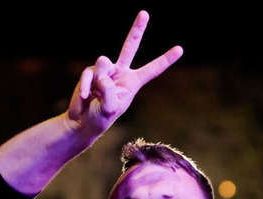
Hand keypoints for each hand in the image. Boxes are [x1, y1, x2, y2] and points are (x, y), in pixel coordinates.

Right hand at [66, 10, 182, 134]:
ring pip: (103, 63)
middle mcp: (121, 73)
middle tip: (144, 13)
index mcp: (132, 83)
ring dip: (98, 81)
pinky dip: (86, 86)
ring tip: (95, 96)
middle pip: (130, 47)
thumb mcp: (109, 108)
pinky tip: (85, 97)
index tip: (180, 49)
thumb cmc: (100, 118)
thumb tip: (101, 66)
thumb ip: (107, 88)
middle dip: (137, 29)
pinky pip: (89, 73)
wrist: (82, 122)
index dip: (165, 59)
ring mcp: (105, 71)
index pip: (152, 70)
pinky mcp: (90, 72)